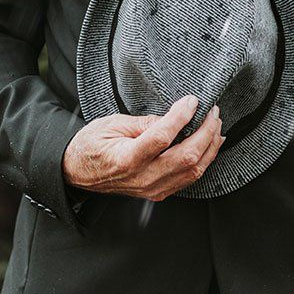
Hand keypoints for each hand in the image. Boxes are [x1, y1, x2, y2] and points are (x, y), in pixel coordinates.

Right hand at [62, 94, 223, 200]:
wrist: (77, 172)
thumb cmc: (91, 145)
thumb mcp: (112, 124)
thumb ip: (145, 123)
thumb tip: (174, 117)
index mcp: (126, 158)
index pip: (163, 137)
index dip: (182, 116)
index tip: (192, 100)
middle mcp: (142, 177)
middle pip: (187, 157)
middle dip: (206, 131)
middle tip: (212, 112)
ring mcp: (152, 189)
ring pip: (193, 170)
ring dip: (210, 147)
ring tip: (216, 125)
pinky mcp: (158, 193)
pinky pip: (189, 179)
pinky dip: (204, 161)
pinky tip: (210, 146)